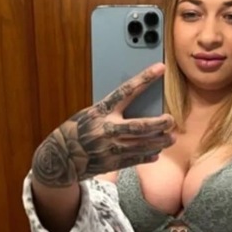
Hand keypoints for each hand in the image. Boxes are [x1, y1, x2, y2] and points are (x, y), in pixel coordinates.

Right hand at [32, 63, 174, 186]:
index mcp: (101, 111)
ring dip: (159, 141)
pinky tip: (156, 152)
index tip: (160, 68)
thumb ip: (110, 111)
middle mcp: (107, 129)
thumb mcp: (90, 114)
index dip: (144, 79)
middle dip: (159, 123)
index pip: (126, 91)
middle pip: (140, 125)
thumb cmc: (76, 131)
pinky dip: (147, 156)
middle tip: (171, 120)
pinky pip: (135, 159)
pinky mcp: (112, 163)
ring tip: (171, 138)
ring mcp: (110, 147)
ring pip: (142, 144)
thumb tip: (134, 106)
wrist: (61, 157)